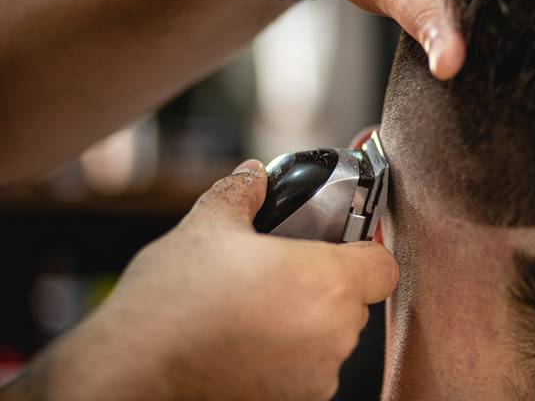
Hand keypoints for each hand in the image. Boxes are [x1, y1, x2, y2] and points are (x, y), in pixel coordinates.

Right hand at [34, 160, 398, 400]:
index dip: (364, 251)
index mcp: (328, 283)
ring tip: (254, 309)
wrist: (134, 371)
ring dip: (305, 322)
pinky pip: (306, 370)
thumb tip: (253, 175)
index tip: (339, 245)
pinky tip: (244, 340)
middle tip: (280, 273)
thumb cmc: (175, 301)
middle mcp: (334, 335)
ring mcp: (315, 377)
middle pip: (353, 301)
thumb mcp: (208, 227)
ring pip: (329, 337)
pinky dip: (287, 355)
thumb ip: (241, 193)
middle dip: (324, 285)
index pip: (382, 266)